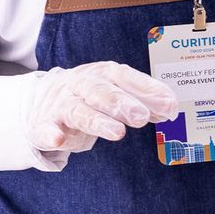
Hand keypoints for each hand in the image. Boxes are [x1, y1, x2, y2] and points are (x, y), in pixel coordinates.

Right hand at [27, 62, 179, 156]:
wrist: (43, 99)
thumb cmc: (90, 95)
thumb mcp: (117, 91)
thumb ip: (145, 99)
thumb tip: (171, 108)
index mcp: (103, 74)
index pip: (125, 77)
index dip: (147, 90)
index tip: (169, 105)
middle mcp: (81, 85)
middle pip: (101, 91)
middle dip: (122, 103)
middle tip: (141, 117)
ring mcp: (61, 104)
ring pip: (79, 110)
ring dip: (98, 121)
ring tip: (118, 133)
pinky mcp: (44, 124)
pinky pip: (45, 129)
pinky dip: (50, 134)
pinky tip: (58, 139)